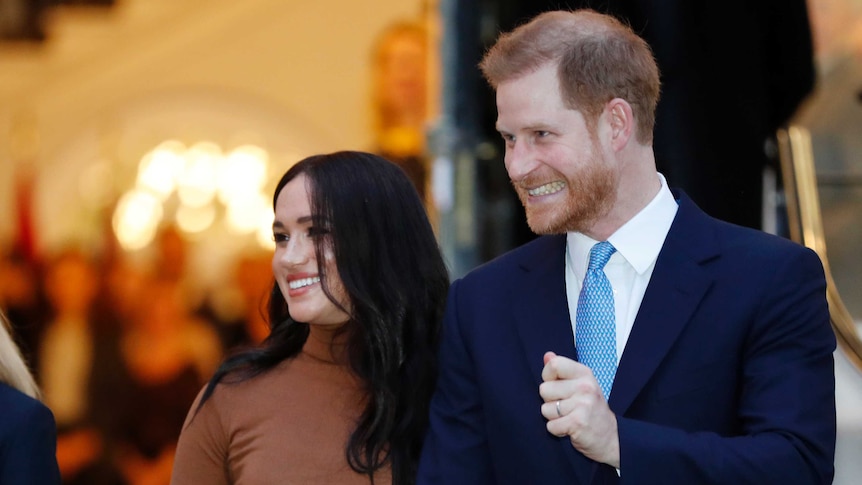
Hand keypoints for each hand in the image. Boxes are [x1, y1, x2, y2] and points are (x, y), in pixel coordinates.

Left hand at [540, 351, 619, 467]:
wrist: (611, 438)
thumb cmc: (591, 409)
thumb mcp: (580, 384)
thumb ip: (562, 369)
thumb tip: (547, 356)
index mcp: (584, 373)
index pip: (554, 365)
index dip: (547, 377)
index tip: (556, 386)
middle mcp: (585, 386)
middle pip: (544, 389)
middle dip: (550, 401)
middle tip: (567, 407)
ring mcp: (583, 404)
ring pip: (545, 409)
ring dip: (554, 418)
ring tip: (569, 418)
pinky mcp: (578, 422)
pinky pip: (551, 426)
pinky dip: (557, 430)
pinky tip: (570, 429)